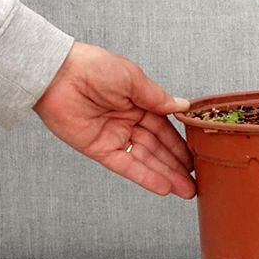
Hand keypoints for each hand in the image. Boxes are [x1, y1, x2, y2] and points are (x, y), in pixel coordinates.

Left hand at [33, 41, 194, 198]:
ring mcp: (115, 136)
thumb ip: (157, 98)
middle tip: (196, 182)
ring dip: (166, 175)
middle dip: (177, 165)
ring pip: (146, 159)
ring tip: (185, 190)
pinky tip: (162, 186)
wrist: (59, 74)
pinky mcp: (99, 149)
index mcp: (139, 102)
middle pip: (158, 147)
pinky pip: (125, 165)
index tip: (199, 156)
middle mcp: (129, 121)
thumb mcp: (133, 79)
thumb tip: (183, 107)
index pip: (166, 127)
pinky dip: (144, 176)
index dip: (181, 143)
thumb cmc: (95, 67)